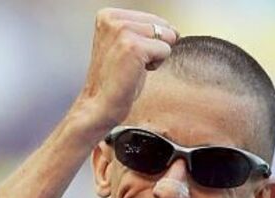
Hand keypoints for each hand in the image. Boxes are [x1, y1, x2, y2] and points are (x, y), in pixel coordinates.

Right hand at [74, 8, 178, 128]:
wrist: (99, 105)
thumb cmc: (114, 81)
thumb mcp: (126, 46)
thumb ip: (144, 31)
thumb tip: (175, 30)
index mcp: (109, 15)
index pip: (153, 18)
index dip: (149, 41)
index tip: (126, 56)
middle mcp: (113, 19)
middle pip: (162, 26)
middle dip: (154, 47)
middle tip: (130, 63)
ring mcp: (123, 31)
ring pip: (166, 37)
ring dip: (155, 56)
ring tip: (133, 67)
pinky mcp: (134, 46)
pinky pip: (165, 50)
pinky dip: (156, 65)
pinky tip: (135, 72)